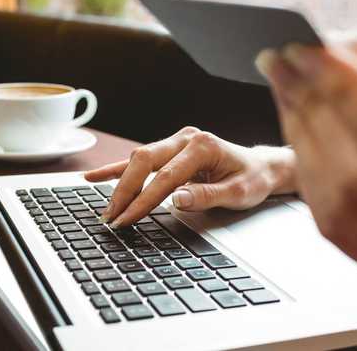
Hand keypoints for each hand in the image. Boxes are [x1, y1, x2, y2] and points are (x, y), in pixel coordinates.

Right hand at [84, 127, 296, 227]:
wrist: (261, 167)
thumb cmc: (253, 178)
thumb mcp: (238, 192)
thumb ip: (207, 195)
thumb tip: (176, 200)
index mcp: (202, 146)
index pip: (165, 176)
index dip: (144, 200)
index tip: (128, 219)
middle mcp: (186, 138)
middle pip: (144, 162)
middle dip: (125, 192)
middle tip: (113, 218)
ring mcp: (176, 142)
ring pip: (138, 159)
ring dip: (119, 184)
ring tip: (107, 209)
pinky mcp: (170, 149)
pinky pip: (140, 160)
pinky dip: (117, 170)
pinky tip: (95, 178)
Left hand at [256, 40, 356, 286]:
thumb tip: (327, 52)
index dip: (345, 97)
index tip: (306, 54)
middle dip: (312, 112)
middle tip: (285, 67)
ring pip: (336, 206)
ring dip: (301, 140)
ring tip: (290, 92)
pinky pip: (329, 223)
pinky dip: (306, 172)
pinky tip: (302, 131)